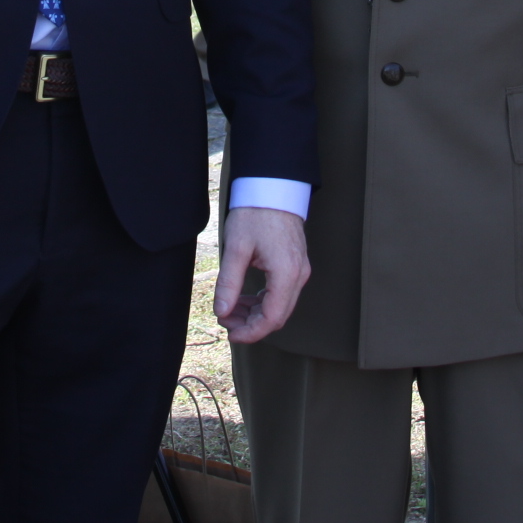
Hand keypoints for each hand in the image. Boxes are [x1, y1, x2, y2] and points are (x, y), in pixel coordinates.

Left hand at [215, 207, 308, 342]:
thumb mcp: (236, 248)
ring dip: (255, 314)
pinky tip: (244, 299)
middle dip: (251, 325)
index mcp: (286, 274)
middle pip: (278, 316)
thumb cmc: (256, 213)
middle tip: (225, 319)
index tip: (230, 334)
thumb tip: (222, 312)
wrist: (273, 188)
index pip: (272, 318)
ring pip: (280, 307)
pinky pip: (281, 294)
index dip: (251, 333)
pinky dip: (263, 302)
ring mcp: (299, 271)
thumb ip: (229, 283)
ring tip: (230, 309)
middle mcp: (298, 276)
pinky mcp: (295, 266)